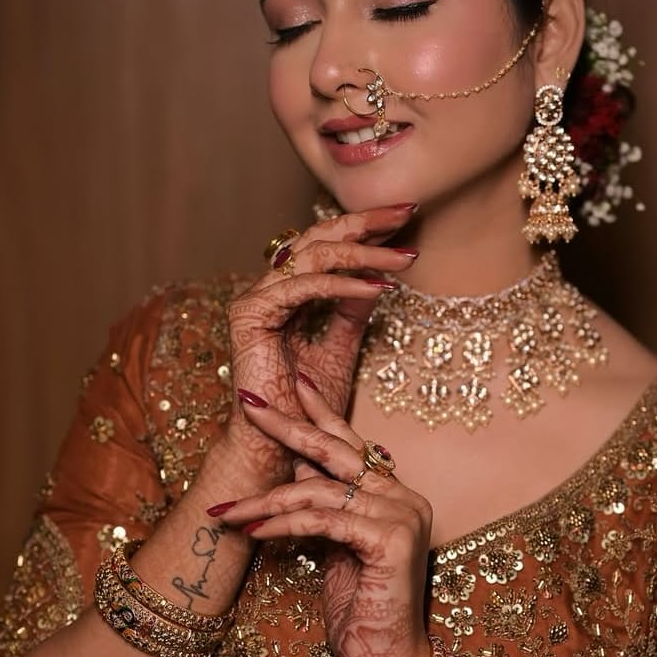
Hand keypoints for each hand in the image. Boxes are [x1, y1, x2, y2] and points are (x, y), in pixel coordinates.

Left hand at [213, 374, 433, 656]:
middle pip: (336, 450)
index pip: (351, 443)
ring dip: (264, 500)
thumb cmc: (360, 613)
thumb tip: (295, 468)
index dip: (319, 410)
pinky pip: (323, 519)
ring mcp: (403, 515)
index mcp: (394, 495)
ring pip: (319, 489)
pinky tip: (252, 533)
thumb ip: (322, 507)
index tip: (291, 379)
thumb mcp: (333, 549)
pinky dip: (282, 524)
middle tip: (249, 402)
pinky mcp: (391, 539)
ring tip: (223, 512)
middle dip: (287, 424)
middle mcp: (405, 496)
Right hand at [221, 203, 418, 484]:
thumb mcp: (342, 348)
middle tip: (406, 209)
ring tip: (403, 256)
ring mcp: (256, 299)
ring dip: (363, 252)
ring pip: (312, 254)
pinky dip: (341, 284)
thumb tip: (378, 277)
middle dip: (365, 221)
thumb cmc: (308, 409)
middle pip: (318, 236)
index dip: (365, 229)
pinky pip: (302, 287)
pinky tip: (376, 287)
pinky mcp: (250, 316)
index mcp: (288, 293)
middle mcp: (269, 290)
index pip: (327, 245)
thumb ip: (353, 310)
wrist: (282, 447)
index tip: (407, 218)